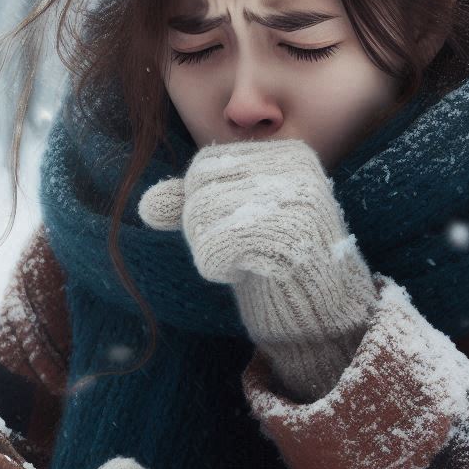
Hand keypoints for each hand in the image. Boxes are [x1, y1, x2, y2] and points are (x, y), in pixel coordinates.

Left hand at [137, 139, 377, 399]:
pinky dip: (217, 266)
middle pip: (200, 187)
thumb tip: (144, 204)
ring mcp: (298, 199)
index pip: (204, 166)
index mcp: (288, 153)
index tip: (235, 230)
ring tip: (245, 263)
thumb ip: (190, 205)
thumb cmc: (276, 264)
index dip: (199, 206)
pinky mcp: (292, 236)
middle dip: (202, 230)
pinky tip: (246, 274)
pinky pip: (216, 243)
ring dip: (209, 250)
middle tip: (238, 253)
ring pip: (202, 213)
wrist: (323, 314)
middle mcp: (297, 166)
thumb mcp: (230, 222)